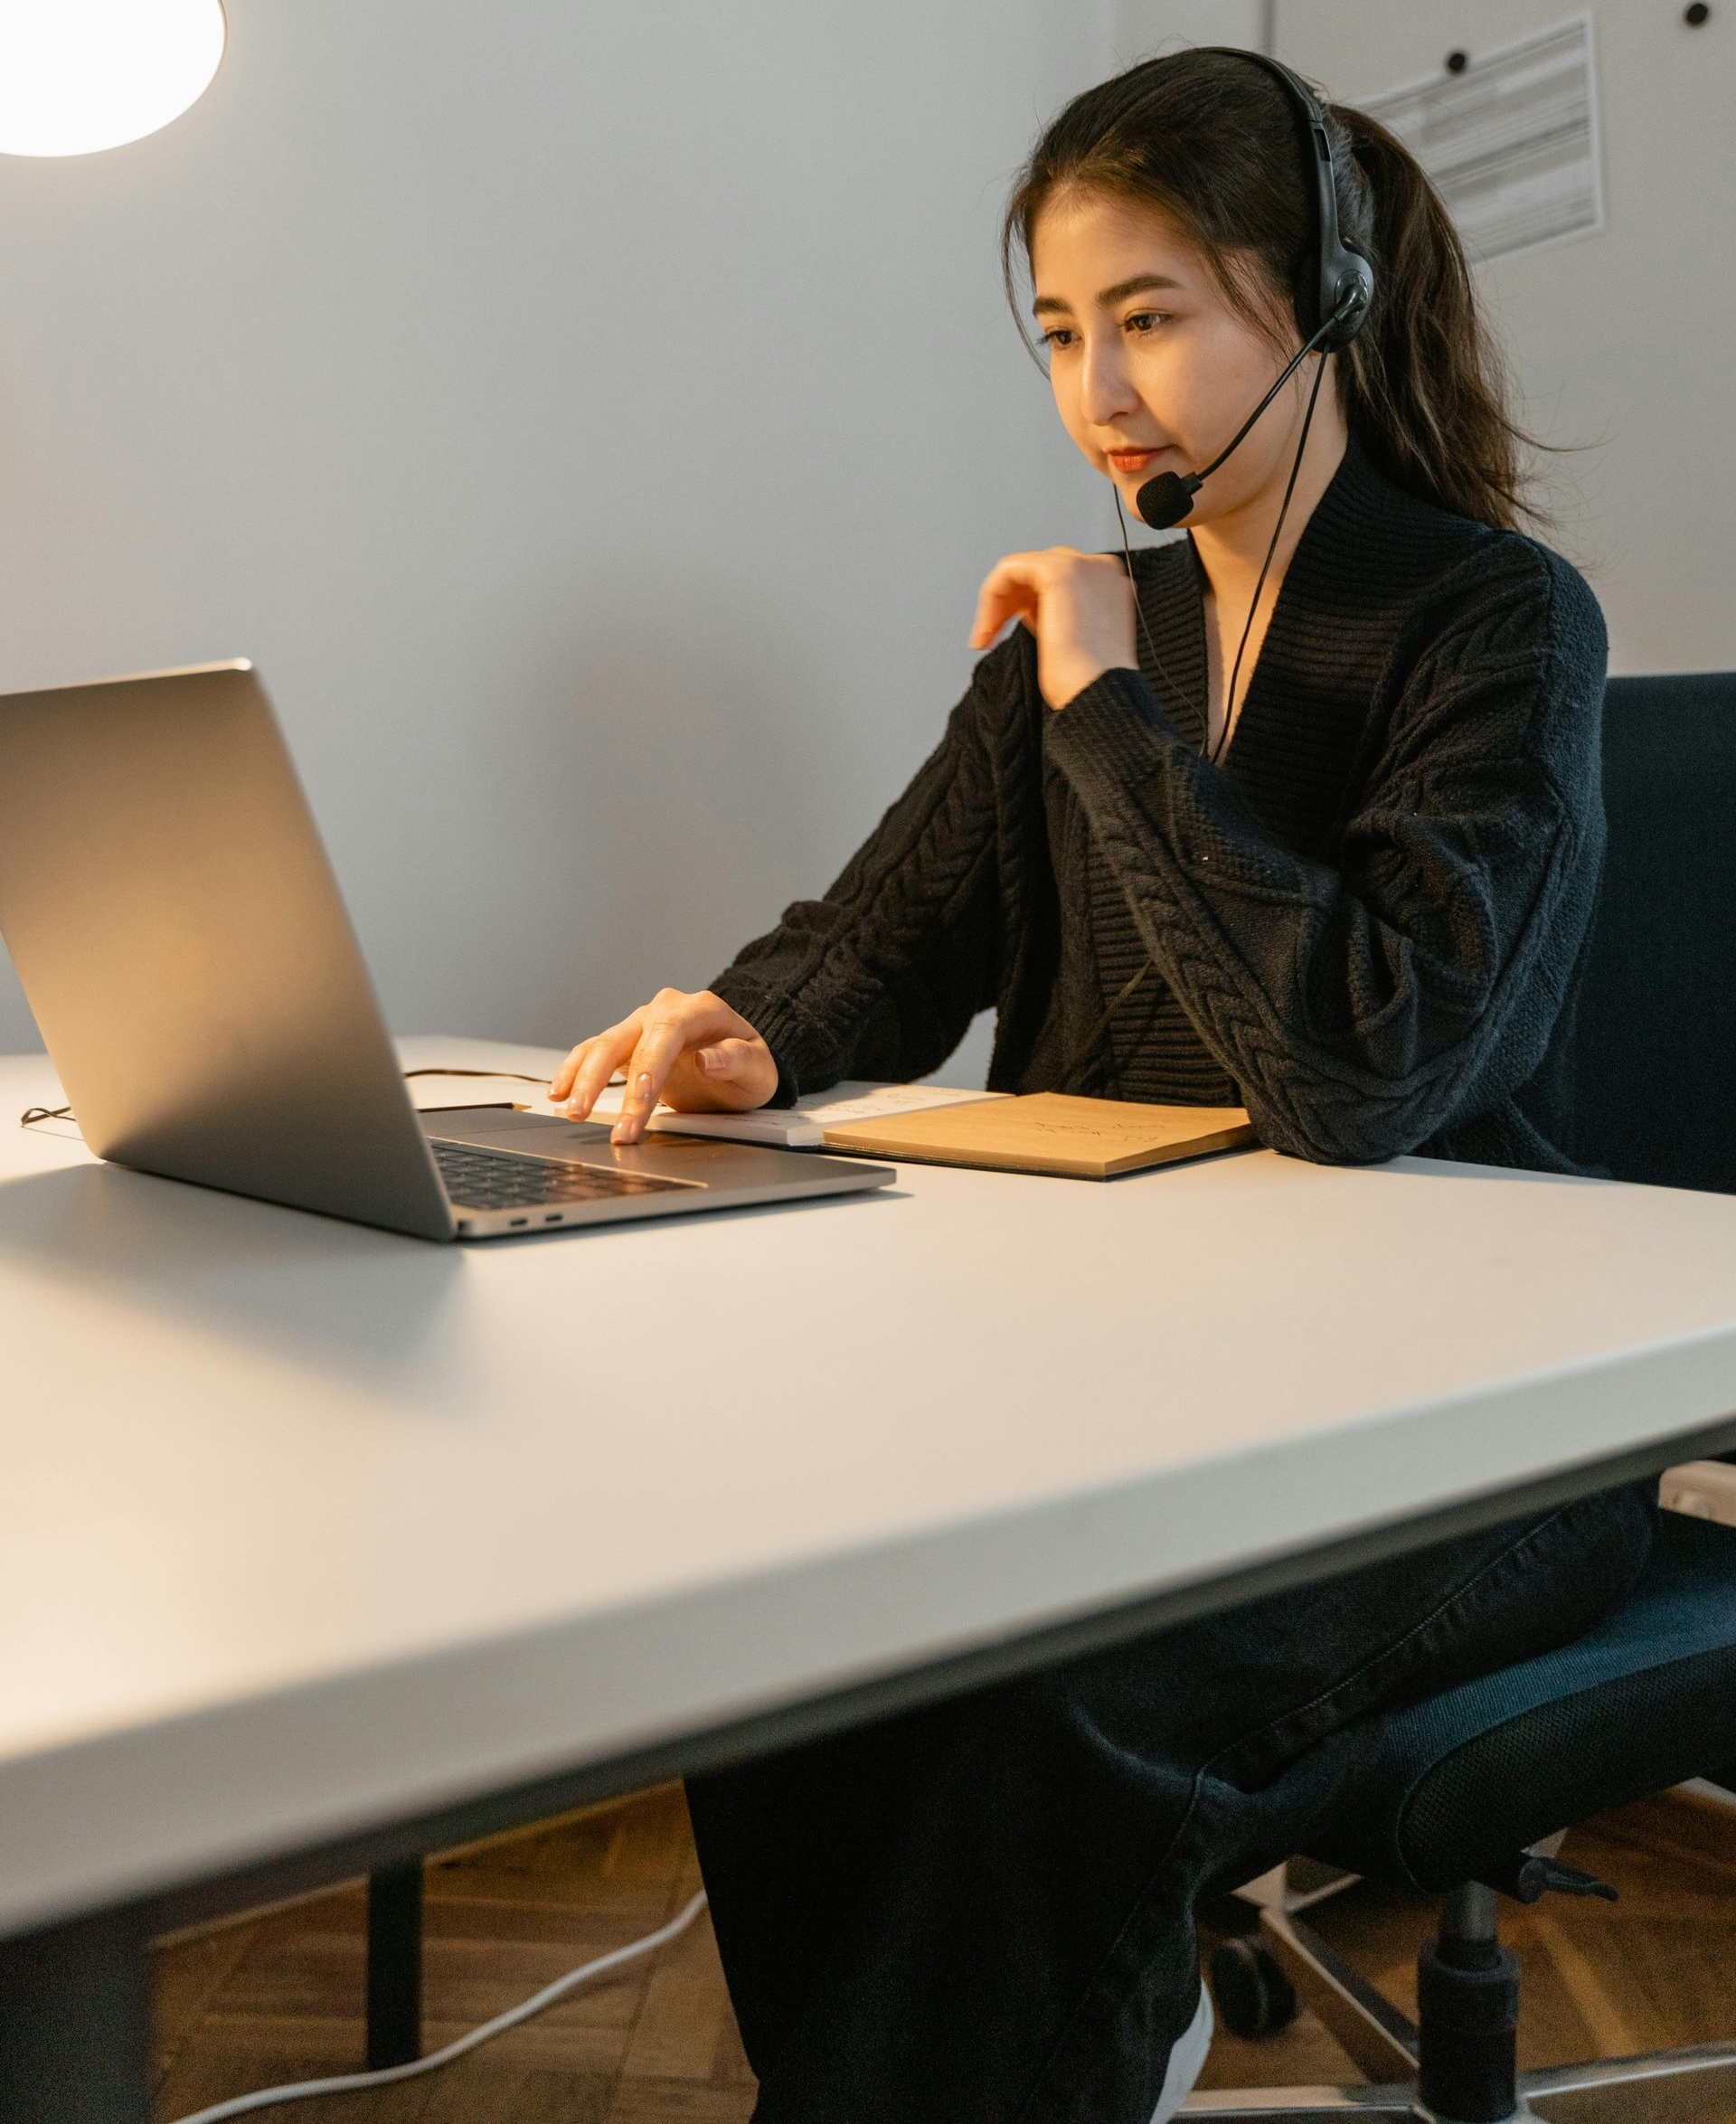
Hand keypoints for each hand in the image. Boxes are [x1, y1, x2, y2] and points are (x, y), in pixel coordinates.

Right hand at [550, 988, 778, 1144]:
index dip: (649, 1066)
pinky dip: (574, 1071)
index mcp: (699, 1009)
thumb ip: (737, 1060)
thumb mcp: (759, 1067)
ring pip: (601, 1046)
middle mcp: (663, 1011)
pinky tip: (559, 1092)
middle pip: (623, 1040)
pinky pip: (592, 1053)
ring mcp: (640, 1025)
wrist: (740, 1060)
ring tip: (570, 1110)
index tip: (641, 1098)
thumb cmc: (750, 1063)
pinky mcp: (626, 1044)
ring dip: (582, 1080)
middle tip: (589, 1116)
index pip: (667, 1033)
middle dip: (603, 1081)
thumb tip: (708, 1058)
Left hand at [968, 546, 1137, 710]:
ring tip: (985, 636)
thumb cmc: (1087, 682)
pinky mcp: (1059, 572)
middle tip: (989, 636)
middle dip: (1008, 602)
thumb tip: (1026, 607)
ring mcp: (1083, 566)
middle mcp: (1100, 569)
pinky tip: (989, 626)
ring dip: (996, 602)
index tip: (1002, 636)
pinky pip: (1010, 569)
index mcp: (1109, 585)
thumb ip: (1055, 614)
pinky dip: (992, 595)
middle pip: (1038, 571)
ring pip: (1020, 568)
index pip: (1056, 581)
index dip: (1023, 605)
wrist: (1097, 693)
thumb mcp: (1071, 639)